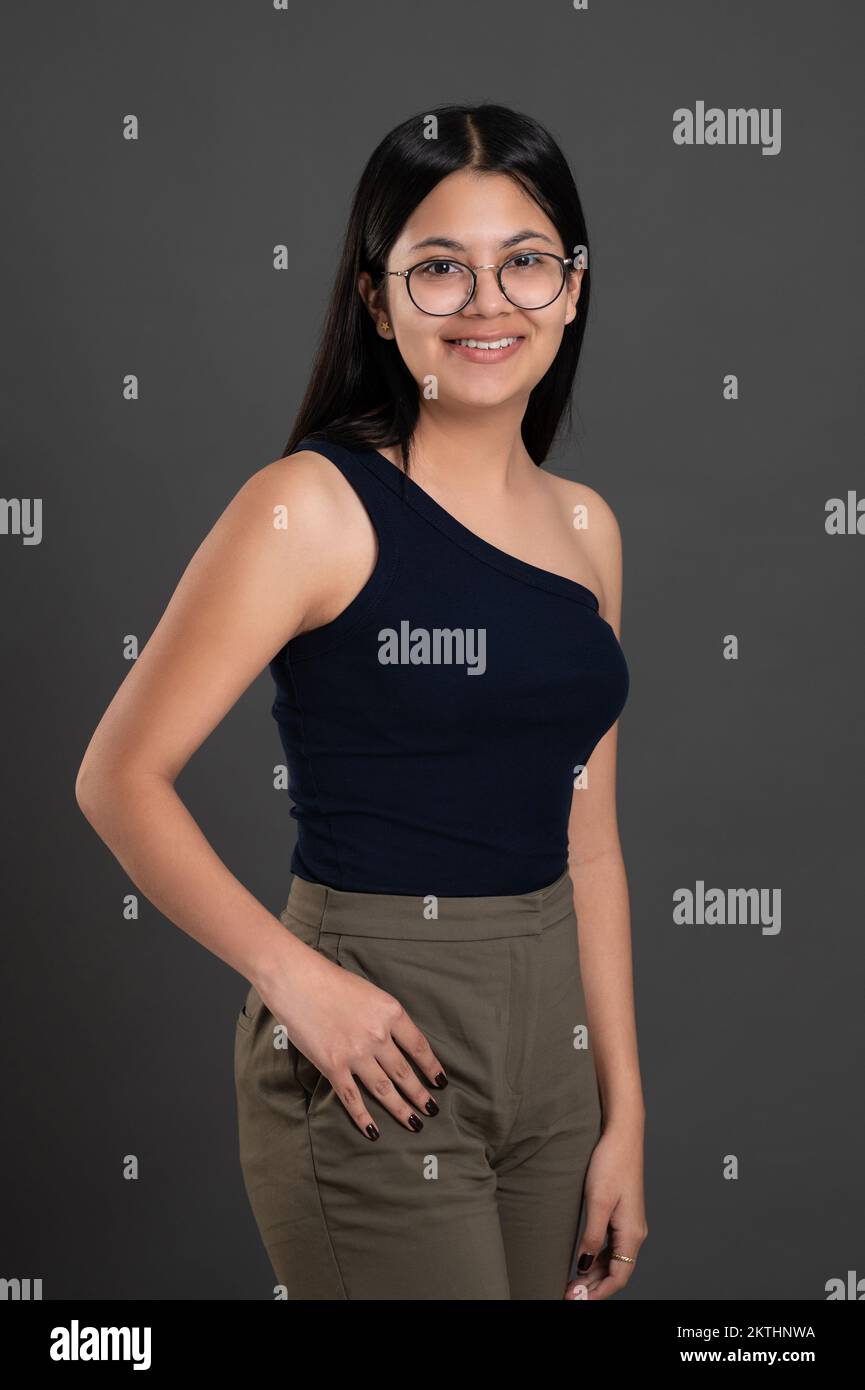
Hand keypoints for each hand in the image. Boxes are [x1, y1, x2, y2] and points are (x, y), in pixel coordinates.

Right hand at [257, 941, 447, 1138]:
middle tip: (432, 1110)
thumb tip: (396, 1043)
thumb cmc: (331, 981)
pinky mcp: (333, 1066)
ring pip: (384, 1089)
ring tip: (415, 1124)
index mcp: (390, 1013)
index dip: (432, 1066)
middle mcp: (378, 1036)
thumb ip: (384, 1018)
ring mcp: (355, 1053)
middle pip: (404, 1072)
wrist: (297, 980)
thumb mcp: (370, 993)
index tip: (440, 1081)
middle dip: (420, 1094)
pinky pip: (352, 1098)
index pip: (419, 1046)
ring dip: (401, 1109)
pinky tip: (373, 1131)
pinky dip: (364, 1117)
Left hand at [564, 1118, 647, 1299]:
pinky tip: (582, 1259)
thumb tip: (583, 1265)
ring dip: (594, 1273)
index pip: (619, 1277)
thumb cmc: (611, 1163)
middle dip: (594, 1286)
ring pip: (613, 1259)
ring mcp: (629, 1223)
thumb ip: (592, 1236)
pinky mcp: (622, 1214)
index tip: (577, 1300)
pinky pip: (612, 1245)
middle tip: (569, 1294)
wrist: (622, 1134)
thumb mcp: (598, 1202)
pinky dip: (597, 1257)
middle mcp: (635, 1232)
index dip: (599, 1293)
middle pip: (617, 1271)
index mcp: (632, 1233)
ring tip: (571, 1282)